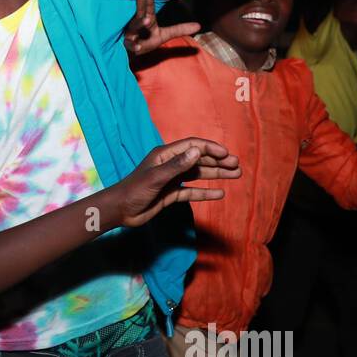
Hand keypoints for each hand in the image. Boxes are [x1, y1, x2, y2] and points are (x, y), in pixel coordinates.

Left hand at [108, 137, 240, 228]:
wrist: (119, 211)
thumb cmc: (133, 191)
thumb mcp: (156, 178)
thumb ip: (177, 166)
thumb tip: (198, 152)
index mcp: (165, 155)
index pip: (192, 146)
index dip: (210, 148)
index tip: (226, 154)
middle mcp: (170, 165)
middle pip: (198, 159)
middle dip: (218, 161)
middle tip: (237, 165)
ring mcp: (171, 180)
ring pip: (198, 174)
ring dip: (216, 174)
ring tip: (235, 175)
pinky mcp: (171, 194)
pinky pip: (192, 191)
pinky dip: (205, 192)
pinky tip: (219, 194)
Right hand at [123, 0, 200, 57]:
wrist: (132, 54)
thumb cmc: (147, 40)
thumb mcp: (165, 35)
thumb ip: (180, 29)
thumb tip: (199, 26)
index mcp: (146, 18)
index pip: (148, 5)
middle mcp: (137, 23)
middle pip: (140, 10)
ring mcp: (132, 34)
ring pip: (135, 27)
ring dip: (140, 23)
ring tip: (146, 20)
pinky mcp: (129, 45)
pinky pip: (130, 45)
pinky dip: (134, 45)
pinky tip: (137, 45)